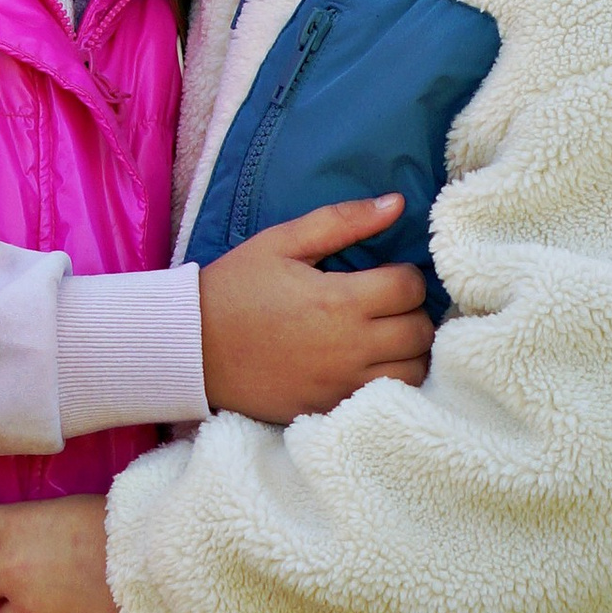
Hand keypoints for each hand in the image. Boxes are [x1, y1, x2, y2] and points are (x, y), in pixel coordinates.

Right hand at [199, 195, 432, 423]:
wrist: (192, 347)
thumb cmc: (235, 289)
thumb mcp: (281, 242)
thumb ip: (342, 220)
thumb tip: (397, 203)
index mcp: (339, 301)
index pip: (410, 287)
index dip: (407, 276)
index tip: (388, 276)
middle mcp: (348, 347)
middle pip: (420, 332)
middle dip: (413, 313)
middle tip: (390, 306)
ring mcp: (341, 384)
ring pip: (413, 372)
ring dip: (409, 351)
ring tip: (387, 337)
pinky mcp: (329, 409)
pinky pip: (385, 399)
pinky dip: (389, 382)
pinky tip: (370, 366)